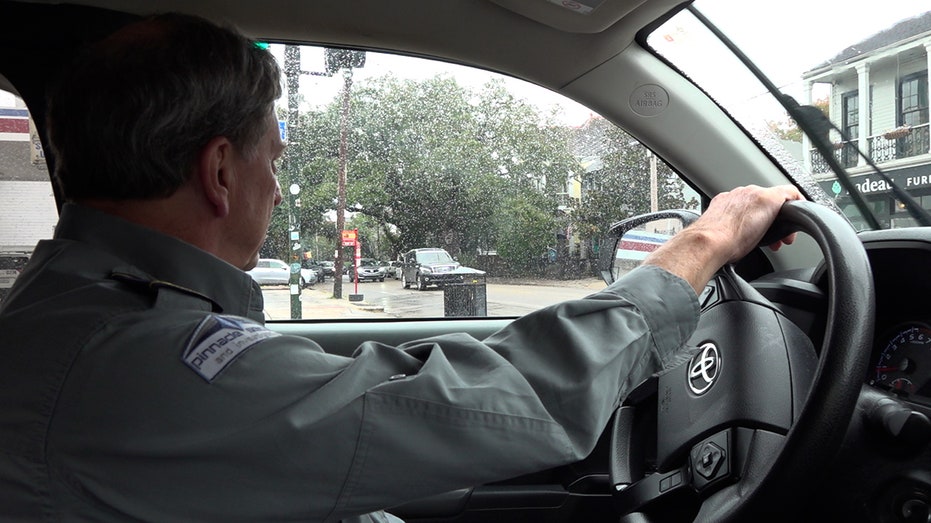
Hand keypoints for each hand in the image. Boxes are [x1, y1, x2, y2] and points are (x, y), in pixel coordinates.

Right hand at [643, 185, 803, 292]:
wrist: (708, 242)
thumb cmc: (710, 245)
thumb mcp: (716, 236)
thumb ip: (723, 234)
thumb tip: (725, 248)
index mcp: (725, 203)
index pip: (748, 205)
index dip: (759, 220)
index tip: (762, 235)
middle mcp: (740, 194)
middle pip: (764, 201)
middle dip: (772, 221)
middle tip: (775, 241)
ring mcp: (754, 194)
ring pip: (776, 200)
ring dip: (781, 219)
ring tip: (782, 239)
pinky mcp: (769, 199)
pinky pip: (790, 193)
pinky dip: (796, 204)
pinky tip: (799, 217)